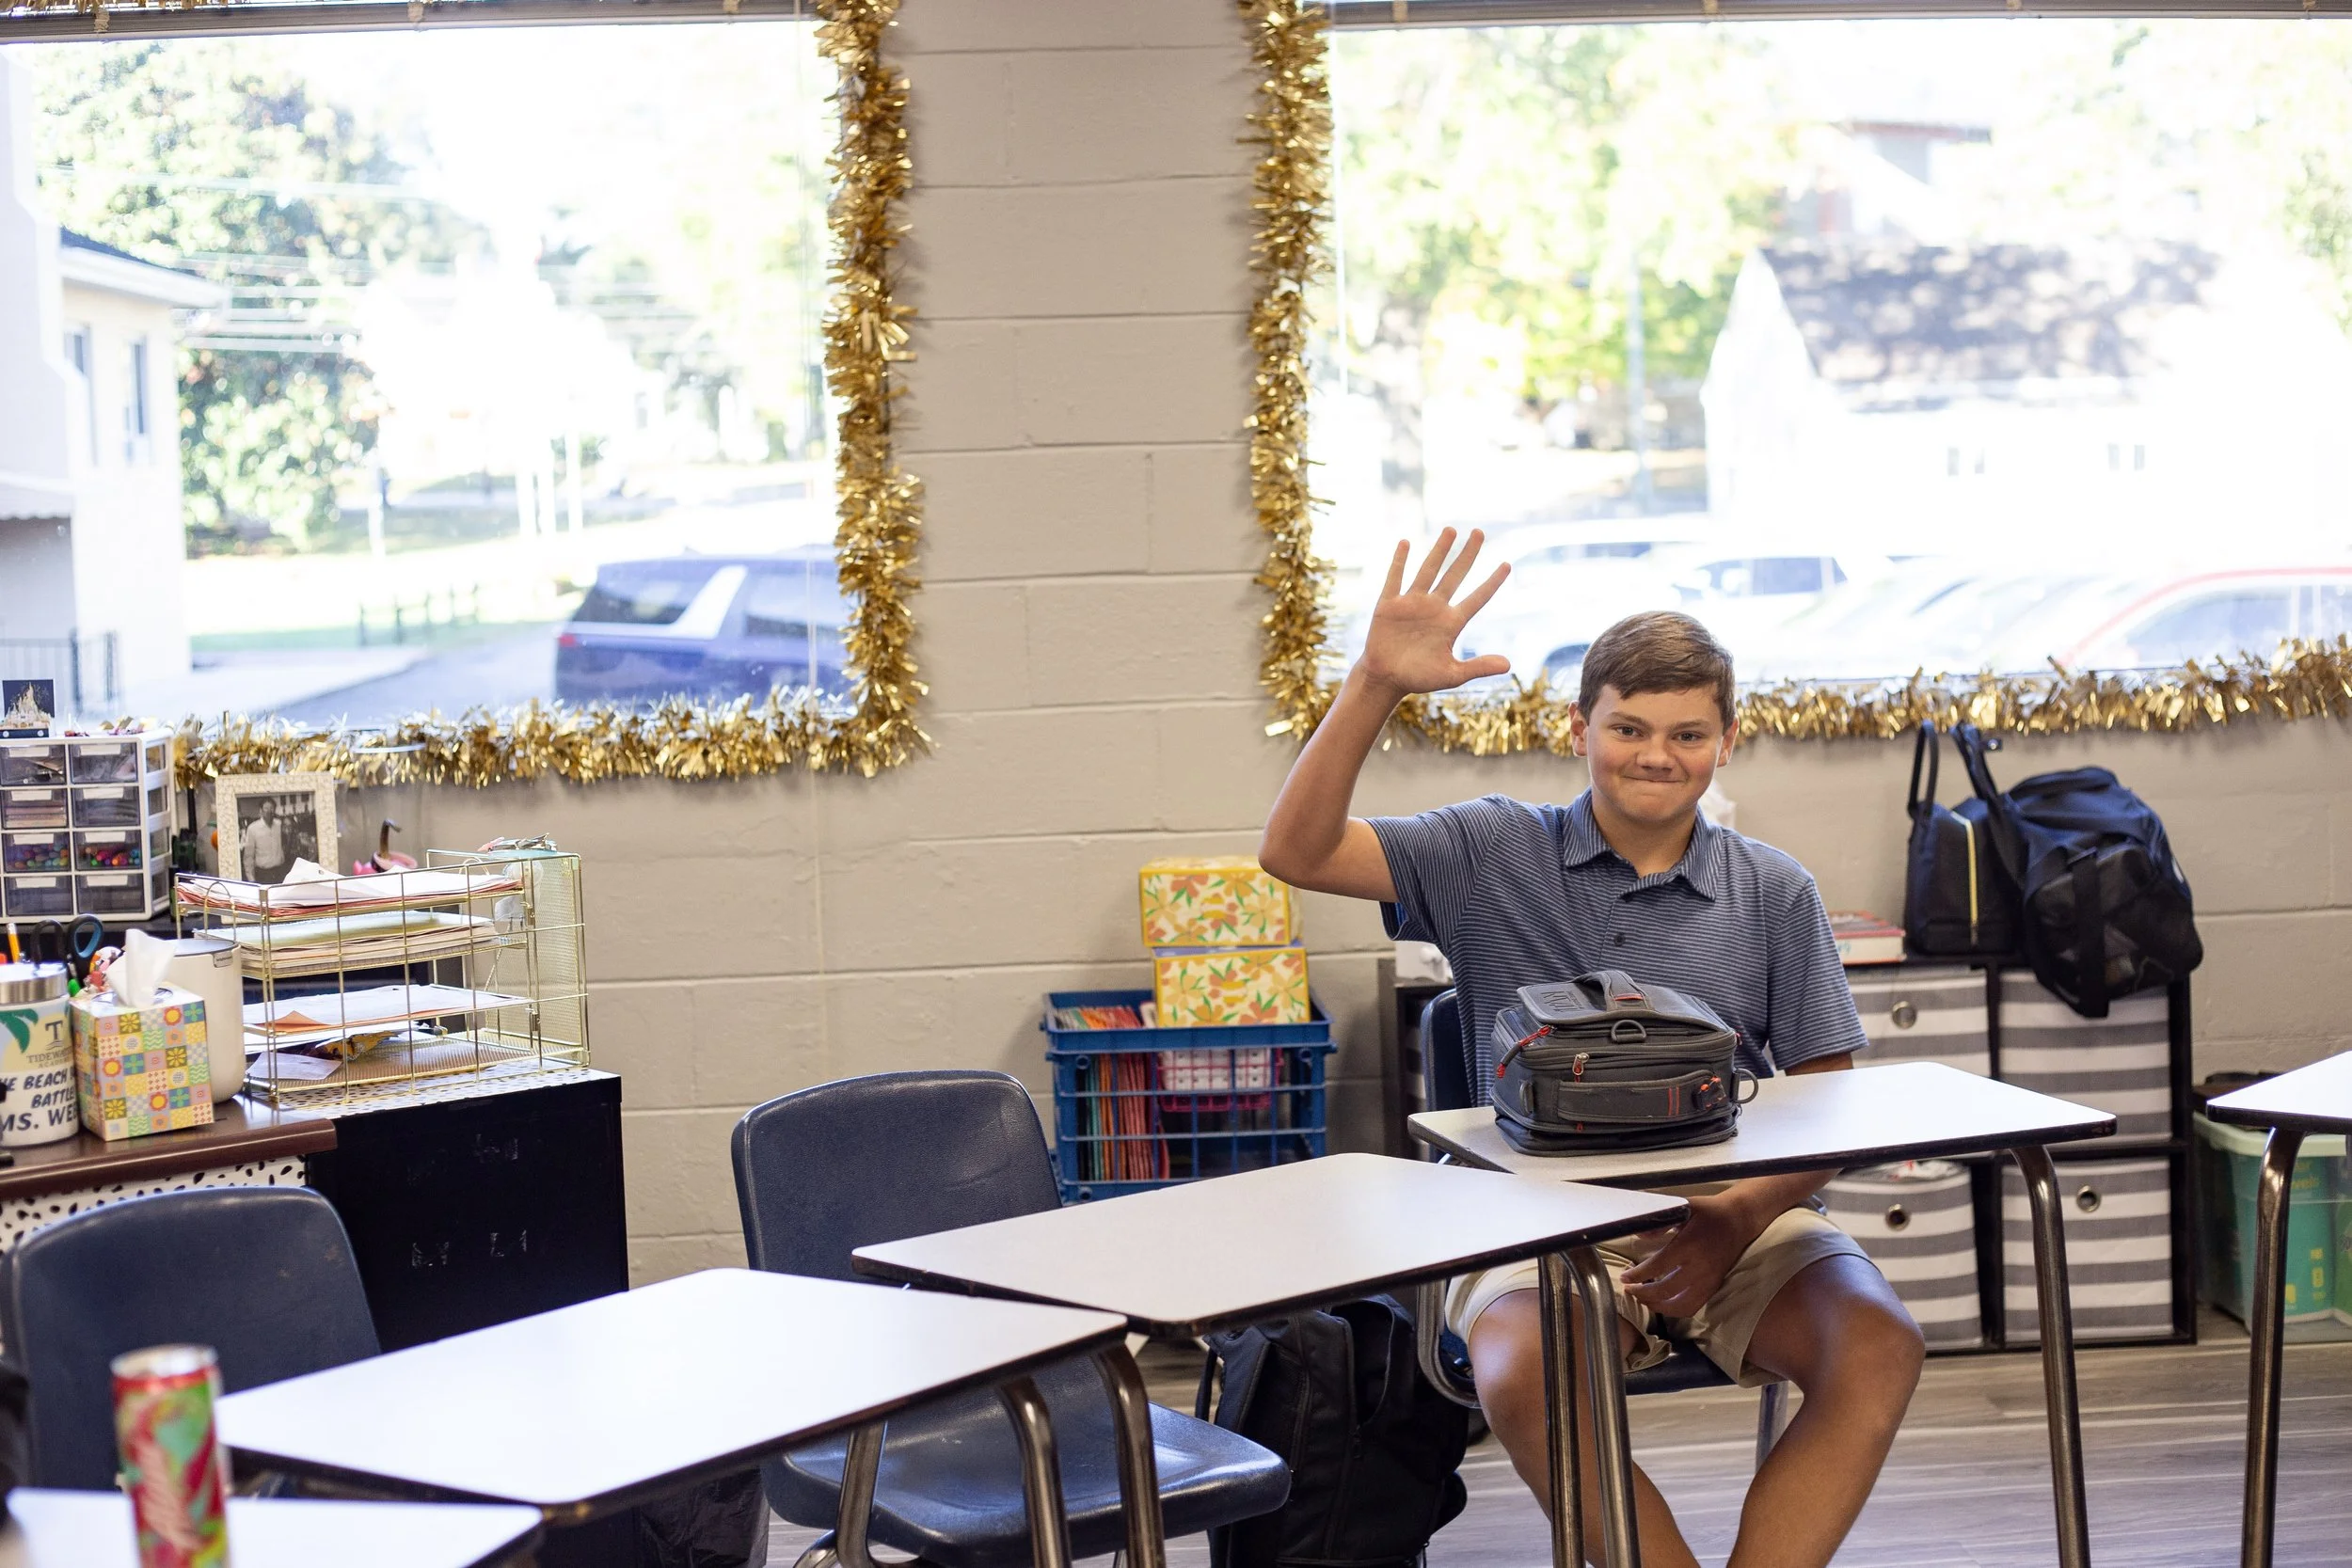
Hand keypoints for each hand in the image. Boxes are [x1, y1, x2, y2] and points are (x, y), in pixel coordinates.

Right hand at [1355, 528, 1511, 699]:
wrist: (1386, 679)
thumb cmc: (1419, 678)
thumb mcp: (1452, 675)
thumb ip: (1478, 667)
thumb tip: (1509, 665)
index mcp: (1452, 623)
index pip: (1477, 598)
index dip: (1492, 582)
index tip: (1507, 564)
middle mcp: (1435, 607)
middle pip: (1455, 575)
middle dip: (1468, 554)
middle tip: (1480, 532)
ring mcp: (1412, 603)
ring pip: (1429, 570)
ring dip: (1439, 550)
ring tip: (1451, 530)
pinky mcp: (1390, 605)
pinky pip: (1395, 578)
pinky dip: (1400, 561)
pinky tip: (1406, 543)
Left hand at [1616, 1193, 1767, 1317]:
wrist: (1739, 1220)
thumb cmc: (1708, 1212)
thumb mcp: (1684, 1207)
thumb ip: (1660, 1222)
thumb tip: (1638, 1234)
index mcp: (1689, 1245)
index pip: (1657, 1267)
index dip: (1637, 1275)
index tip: (1624, 1277)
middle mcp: (1699, 1267)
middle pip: (1665, 1290)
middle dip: (1642, 1293)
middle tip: (1629, 1289)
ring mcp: (1708, 1280)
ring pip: (1680, 1306)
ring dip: (1658, 1306)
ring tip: (1643, 1299)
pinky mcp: (1714, 1287)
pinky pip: (1693, 1307)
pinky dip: (1675, 1310)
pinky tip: (1663, 1304)